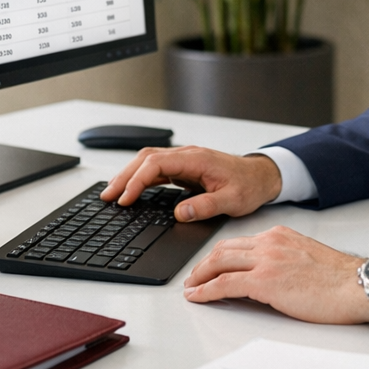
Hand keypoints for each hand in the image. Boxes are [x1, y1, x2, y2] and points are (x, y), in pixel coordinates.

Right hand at [100, 146, 281, 220]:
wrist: (261, 176)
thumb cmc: (248, 185)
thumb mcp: (232, 200)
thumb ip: (206, 206)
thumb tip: (181, 212)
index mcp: (197, 159)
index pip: (157, 164)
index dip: (138, 180)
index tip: (126, 199)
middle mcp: (187, 156)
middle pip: (146, 159)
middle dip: (124, 176)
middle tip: (107, 196)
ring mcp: (184, 161)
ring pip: (148, 162)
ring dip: (128, 175)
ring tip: (111, 194)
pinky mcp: (183, 169)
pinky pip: (156, 169)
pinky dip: (139, 178)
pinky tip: (130, 191)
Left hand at [182, 225, 368, 324]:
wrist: (356, 285)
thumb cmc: (339, 279)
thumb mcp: (306, 258)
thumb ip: (284, 260)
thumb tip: (269, 276)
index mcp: (280, 236)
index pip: (240, 242)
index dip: (220, 255)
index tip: (211, 265)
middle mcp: (270, 243)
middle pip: (224, 249)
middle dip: (203, 264)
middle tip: (193, 277)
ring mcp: (266, 260)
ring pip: (220, 263)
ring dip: (200, 276)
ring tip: (191, 287)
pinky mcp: (265, 281)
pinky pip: (225, 283)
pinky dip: (207, 290)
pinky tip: (198, 297)